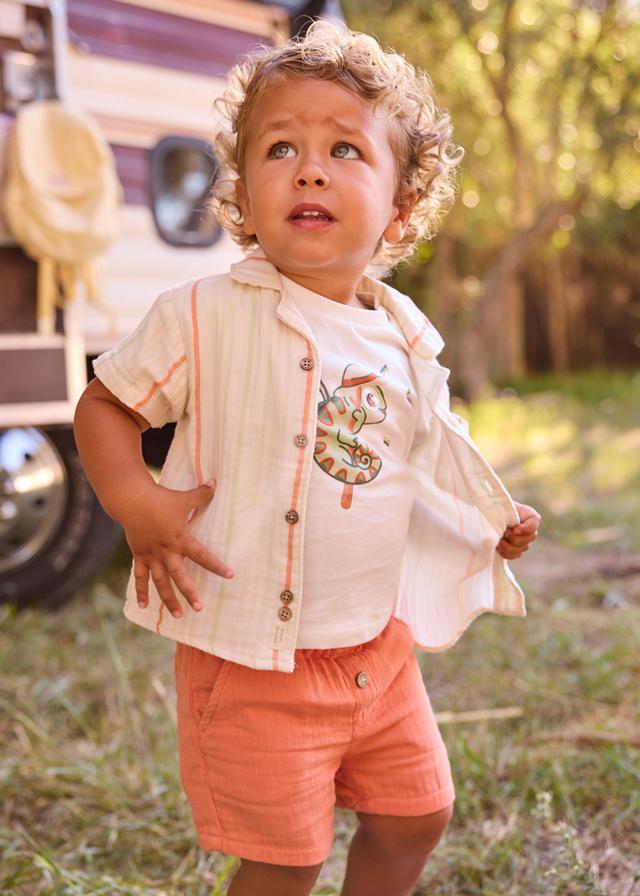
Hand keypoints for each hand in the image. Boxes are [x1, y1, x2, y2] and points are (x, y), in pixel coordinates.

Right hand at [120, 480, 233, 617]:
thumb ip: (201, 494)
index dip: (216, 566)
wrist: (132, 500)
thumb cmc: (161, 499)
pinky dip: (141, 591)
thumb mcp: (184, 498)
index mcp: (180, 539)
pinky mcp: (139, 556)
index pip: (202, 555)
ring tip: (177, 615)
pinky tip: (145, 606)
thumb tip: (215, 482)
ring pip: (160, 582)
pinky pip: (140, 577)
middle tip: (199, 608)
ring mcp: (152, 555)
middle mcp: (167, 551)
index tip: (229, 575)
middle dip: (189, 592)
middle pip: (179, 576)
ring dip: (168, 599)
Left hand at [497, 501, 540, 559]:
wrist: (485, 516)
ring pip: (522, 548)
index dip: (526, 529)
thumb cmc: (493, 508)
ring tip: (498, 541)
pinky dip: (506, 553)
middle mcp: (529, 528)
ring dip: (508, 546)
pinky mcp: (516, 549)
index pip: (535, 523)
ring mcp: (524, 539)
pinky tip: (498, 547)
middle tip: (502, 534)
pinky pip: (515, 555)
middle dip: (514, 538)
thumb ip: (507, 514)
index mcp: (528, 514)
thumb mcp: (500, 507)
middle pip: (530, 537)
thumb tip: (508, 526)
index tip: (514, 529)